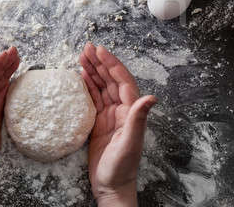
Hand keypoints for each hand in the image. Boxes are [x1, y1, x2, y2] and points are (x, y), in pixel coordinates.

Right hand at [80, 43, 156, 206]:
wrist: (111, 186)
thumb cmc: (121, 167)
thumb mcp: (130, 143)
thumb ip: (138, 119)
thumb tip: (152, 97)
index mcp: (130, 111)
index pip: (121, 81)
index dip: (111, 64)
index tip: (100, 51)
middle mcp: (121, 109)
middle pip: (110, 79)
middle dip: (100, 62)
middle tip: (87, 47)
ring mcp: (110, 115)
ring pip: (101, 86)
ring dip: (92, 70)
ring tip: (81, 56)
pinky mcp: (99, 122)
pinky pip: (93, 98)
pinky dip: (87, 85)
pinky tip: (81, 76)